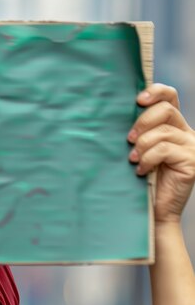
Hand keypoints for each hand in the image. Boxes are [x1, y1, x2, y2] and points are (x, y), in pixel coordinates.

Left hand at [128, 83, 194, 223]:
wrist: (157, 212)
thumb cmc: (143, 181)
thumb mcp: (140, 152)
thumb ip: (139, 134)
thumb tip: (117, 116)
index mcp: (175, 127)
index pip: (170, 97)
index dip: (155, 92)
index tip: (137, 100)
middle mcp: (187, 133)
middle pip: (166, 110)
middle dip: (142, 122)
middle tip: (129, 140)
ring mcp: (192, 147)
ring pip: (162, 132)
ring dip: (142, 146)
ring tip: (133, 160)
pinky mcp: (192, 161)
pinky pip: (164, 149)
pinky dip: (148, 159)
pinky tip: (141, 170)